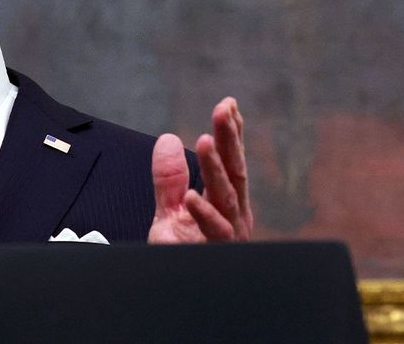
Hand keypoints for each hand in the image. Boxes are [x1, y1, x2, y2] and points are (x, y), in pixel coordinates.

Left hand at [148, 97, 251, 243]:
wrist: (180, 298)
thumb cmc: (184, 257)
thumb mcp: (170, 213)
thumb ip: (168, 178)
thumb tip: (169, 138)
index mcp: (226, 203)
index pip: (230, 162)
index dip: (231, 134)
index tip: (228, 104)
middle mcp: (233, 216)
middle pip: (234, 172)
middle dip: (231, 140)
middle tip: (224, 109)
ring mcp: (229, 235)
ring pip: (226, 197)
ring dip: (216, 168)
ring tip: (206, 140)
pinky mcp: (216, 253)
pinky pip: (213, 233)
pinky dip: (203, 214)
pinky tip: (191, 196)